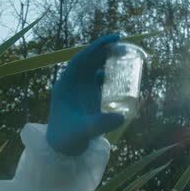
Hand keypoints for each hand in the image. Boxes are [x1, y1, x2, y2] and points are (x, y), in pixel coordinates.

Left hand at [46, 35, 124, 155]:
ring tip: (127, 58)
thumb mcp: (82, 130)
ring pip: (96, 70)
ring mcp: (82, 91)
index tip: (114, 39)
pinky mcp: (89, 99)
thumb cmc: (66, 139)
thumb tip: (122, 116)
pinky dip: (111, 78)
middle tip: (126, 47)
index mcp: (66, 84)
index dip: (97, 47)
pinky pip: (101, 82)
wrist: (62, 151)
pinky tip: (123, 78)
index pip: (81, 59)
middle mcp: (73, 84)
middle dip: (107, 51)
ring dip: (110, 63)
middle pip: (90, 61)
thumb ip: (100, 123)